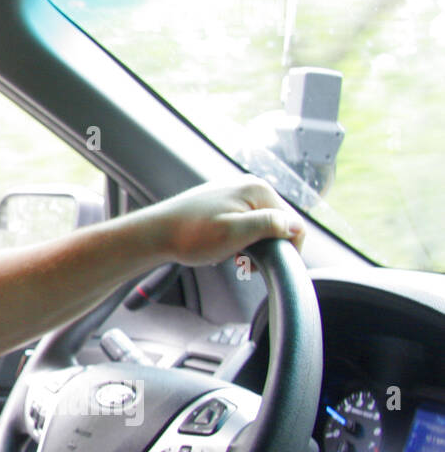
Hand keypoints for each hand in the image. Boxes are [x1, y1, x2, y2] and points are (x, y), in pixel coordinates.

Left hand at [135, 175, 306, 267]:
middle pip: (278, 226)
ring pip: (261, 228)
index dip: (285, 250)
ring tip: (230, 255)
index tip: (261, 265)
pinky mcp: (224, 204)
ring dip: (251, 247)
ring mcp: (236, 194)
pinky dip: (239, 241)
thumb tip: (296, 226)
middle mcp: (250, 186)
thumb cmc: (190, 235)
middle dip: (265, 248)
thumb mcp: (234, 233)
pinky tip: (223, 249)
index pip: (294, 225)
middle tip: (240, 261)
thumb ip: (268, 226)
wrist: (156, 233)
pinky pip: (246, 225)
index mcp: (258, 190)